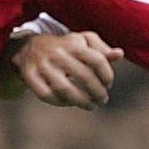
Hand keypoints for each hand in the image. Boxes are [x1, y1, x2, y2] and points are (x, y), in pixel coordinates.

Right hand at [5, 31, 119, 107]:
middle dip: (98, 92)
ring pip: (64, 89)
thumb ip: (101, 49)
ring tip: (90, 106)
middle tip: (103, 100)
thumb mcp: (82, 42)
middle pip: (84, 76)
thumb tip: (119, 54)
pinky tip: (69, 103)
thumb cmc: (64, 47)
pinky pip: (46, 95)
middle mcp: (58, 52)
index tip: (109, 84)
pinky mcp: (29, 75)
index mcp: (73, 42)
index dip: (107, 75)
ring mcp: (42, 65)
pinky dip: (60, 102)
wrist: (28, 47)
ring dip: (81, 101)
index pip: (97, 60)